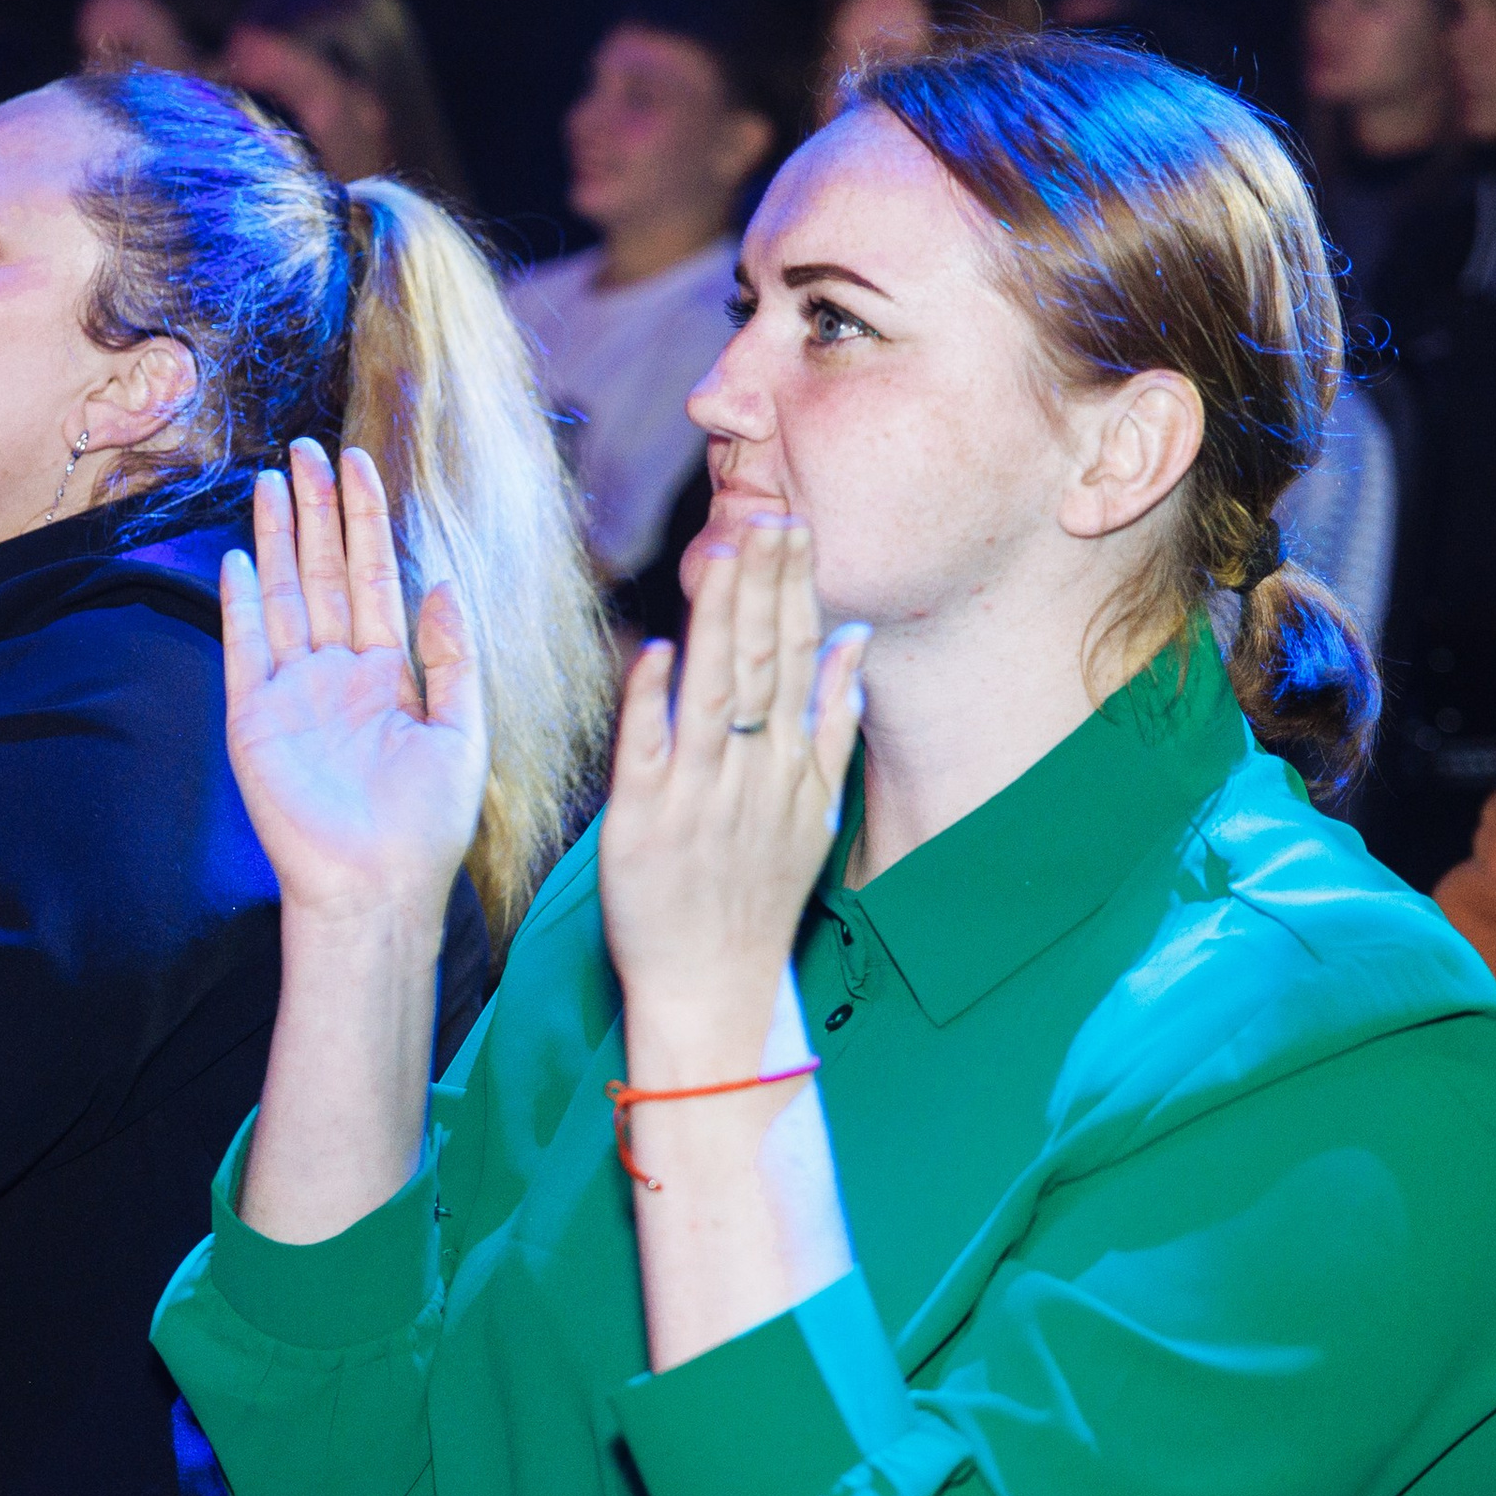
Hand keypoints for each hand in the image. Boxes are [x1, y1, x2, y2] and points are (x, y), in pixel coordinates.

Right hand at [220, 439, 486, 926]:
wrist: (377, 888)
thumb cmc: (426, 825)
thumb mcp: (462, 732)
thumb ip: (453, 656)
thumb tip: (443, 583)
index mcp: (386, 674)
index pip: (374, 577)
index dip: (367, 521)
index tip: (360, 464)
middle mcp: (335, 673)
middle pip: (323, 573)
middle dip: (316, 511)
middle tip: (307, 448)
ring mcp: (291, 693)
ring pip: (284, 595)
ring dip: (279, 538)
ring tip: (274, 479)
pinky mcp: (255, 719)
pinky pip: (246, 646)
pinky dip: (243, 602)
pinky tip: (243, 555)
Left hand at [600, 516, 867, 1083]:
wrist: (713, 985)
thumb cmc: (756, 893)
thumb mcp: (815, 810)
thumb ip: (834, 723)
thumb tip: (856, 641)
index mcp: (792, 764)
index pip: (799, 657)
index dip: (796, 588)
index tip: (794, 523)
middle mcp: (750, 772)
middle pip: (762, 662)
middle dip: (763, 583)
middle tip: (765, 510)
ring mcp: (696, 796)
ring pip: (713, 693)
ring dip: (718, 621)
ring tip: (720, 552)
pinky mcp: (640, 823)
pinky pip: (647, 752)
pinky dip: (652, 702)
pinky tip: (658, 650)